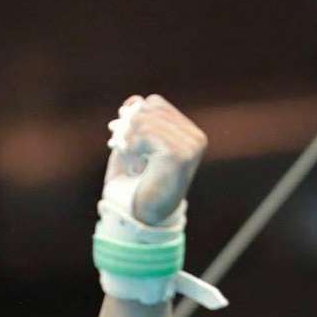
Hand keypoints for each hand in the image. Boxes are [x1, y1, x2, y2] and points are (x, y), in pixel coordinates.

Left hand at [105, 95, 206, 224]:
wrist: (141, 215)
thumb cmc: (135, 184)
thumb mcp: (132, 147)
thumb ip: (135, 124)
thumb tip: (133, 100)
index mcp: (187, 133)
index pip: (155, 103)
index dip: (132, 116)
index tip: (121, 140)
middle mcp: (195, 137)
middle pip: (151, 108)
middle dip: (129, 128)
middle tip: (123, 151)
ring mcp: (192, 144)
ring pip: (147, 120)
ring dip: (129, 141)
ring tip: (131, 162)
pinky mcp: (182, 154)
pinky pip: (148, 134)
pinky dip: (132, 148)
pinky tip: (134, 165)